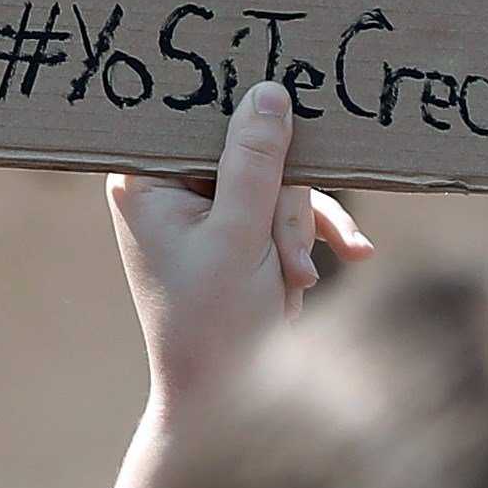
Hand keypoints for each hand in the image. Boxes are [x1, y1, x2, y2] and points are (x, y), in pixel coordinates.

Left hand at [108, 78, 373, 417]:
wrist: (226, 397)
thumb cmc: (216, 320)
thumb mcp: (241, 235)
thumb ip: (255, 161)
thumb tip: (267, 91)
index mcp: (144, 178)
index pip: (195, 116)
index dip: (242, 110)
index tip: (279, 95)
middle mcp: (168, 185)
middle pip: (250, 150)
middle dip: (282, 206)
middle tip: (288, 261)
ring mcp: (206, 209)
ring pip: (277, 182)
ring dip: (296, 231)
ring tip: (297, 281)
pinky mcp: (238, 231)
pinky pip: (284, 210)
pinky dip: (308, 239)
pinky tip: (342, 262)